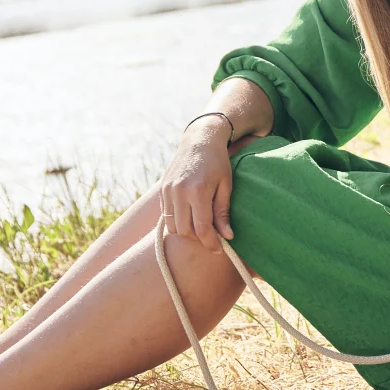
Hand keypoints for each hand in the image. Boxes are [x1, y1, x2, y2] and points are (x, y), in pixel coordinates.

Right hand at [157, 117, 235, 249]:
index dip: (211, 243)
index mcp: (198, 191)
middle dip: (199, 239)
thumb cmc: (218, 162)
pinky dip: (177, 221)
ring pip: (172, 226)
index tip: (219, 249)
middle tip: (211, 237)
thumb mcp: (226, 185)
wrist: (199, 140)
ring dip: (186, 232)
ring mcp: (168, 190)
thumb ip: (223, 212)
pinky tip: (190, 215)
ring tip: (200, 226)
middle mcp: (179, 192)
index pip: (202, 229)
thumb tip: (227, 237)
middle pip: (185, 231)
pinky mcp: (162, 190)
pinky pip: (166, 215)